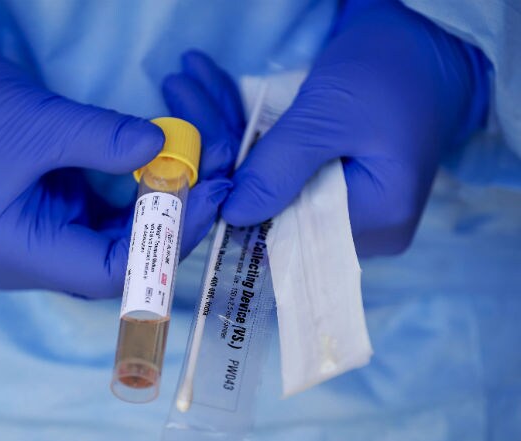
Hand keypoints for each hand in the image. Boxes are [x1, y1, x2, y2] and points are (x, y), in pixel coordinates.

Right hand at [0, 11, 230, 297]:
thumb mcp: (35, 122)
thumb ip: (103, 139)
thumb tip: (165, 147)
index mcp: (18, 253)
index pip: (108, 271)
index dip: (164, 240)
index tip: (206, 199)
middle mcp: (35, 256)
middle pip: (121, 259)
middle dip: (171, 223)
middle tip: (213, 185)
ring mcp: (45, 236)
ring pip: (119, 239)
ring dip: (160, 209)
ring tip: (199, 176)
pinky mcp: (55, 213)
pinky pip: (109, 217)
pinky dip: (139, 196)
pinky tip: (164, 173)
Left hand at [204, 1, 487, 255]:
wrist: (426, 42)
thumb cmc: (390, 71)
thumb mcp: (330, 115)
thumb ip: (280, 169)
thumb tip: (231, 217)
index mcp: (379, 218)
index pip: (292, 232)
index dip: (239, 205)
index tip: (191, 167)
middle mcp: (367, 227)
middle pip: (279, 209)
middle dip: (225, 160)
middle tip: (179, 104)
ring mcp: (354, 206)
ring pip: (276, 188)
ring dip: (231, 141)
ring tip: (185, 87)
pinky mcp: (341, 184)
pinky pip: (288, 173)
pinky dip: (253, 139)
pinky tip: (215, 100)